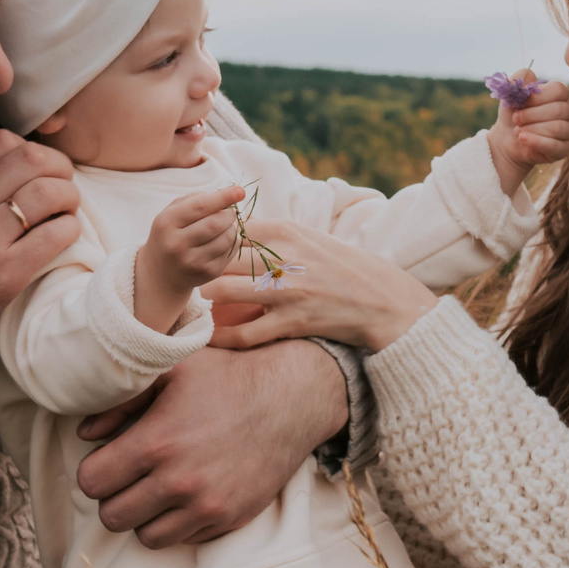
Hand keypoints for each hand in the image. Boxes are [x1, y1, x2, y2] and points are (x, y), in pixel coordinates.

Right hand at [0, 130, 79, 410]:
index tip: (35, 170)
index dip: (29, 150)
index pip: (2, 141)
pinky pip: (56, 235)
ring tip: (64, 213)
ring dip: (69, 199)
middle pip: (33, 158)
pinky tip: (60, 238)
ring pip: (51, 192)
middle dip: (58, 168)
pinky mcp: (5, 274)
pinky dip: (68, 230)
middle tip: (61, 187)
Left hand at [74, 342, 346, 545]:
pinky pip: (183, 539)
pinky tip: (185, 494)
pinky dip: (176, 523)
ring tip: (156, 488)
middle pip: (112, 517)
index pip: (91, 482)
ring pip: (145, 537)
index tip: (108, 459)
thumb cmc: (226, 377)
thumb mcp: (170, 370)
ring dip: (144, 515)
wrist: (291, 399)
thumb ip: (120, 400)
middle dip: (114, 496)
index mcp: (156, 443)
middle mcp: (179, 482)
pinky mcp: (229, 520)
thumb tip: (84, 432)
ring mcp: (206, 506)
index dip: (94, 470)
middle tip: (130, 476)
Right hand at [136, 184, 245, 329]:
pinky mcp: (208, 273)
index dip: (223, 197)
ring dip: (232, 227)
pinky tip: (222, 240)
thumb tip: (225, 195)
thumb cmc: (169, 236)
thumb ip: (194, 200)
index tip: (240, 191)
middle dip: (229, 213)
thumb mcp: (170, 215)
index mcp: (166, 224)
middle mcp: (177, 244)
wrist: (160, 276)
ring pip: (227, 237)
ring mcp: (193, 262)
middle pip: (216, 223)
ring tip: (224, 226)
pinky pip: (231, 251)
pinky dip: (232, 241)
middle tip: (228, 212)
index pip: (200, 206)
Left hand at [201, 220, 436, 352]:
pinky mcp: (292, 322)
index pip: (229, 231)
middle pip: (218, 259)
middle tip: (188, 279)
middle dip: (199, 269)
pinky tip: (209, 337)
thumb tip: (230, 230)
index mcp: (285, 231)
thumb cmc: (339, 265)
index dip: (208, 242)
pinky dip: (221, 337)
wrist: (380, 299)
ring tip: (198, 303)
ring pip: (222, 292)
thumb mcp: (308, 237)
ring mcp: (287, 291)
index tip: (198, 252)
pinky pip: (244, 333)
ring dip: (204, 299)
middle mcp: (283, 257)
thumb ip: (270, 233)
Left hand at [487, 70, 568, 194]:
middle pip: (558, 110)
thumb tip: (528, 73)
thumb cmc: (514, 114)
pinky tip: (522, 138)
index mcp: (561, 94)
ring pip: (557, 128)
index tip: (520, 102)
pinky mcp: (565, 149)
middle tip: (516, 118)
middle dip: (532, 114)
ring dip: (532, 128)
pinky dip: (535, 141)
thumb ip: (518, 80)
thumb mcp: (511, 95)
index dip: (538, 97)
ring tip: (517, 130)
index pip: (558, 90)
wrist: (508, 140)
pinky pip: (554, 146)